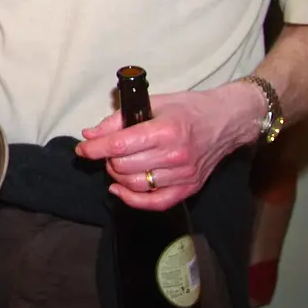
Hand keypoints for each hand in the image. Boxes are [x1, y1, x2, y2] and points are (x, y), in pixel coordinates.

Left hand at [75, 83, 261, 210]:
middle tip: (108, 151)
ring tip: (117, 164)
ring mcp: (184, 175)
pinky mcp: (190, 188)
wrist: (226, 121)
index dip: (94, 149)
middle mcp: (175, 155)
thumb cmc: (188, 109)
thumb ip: (118, 120)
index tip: (82, 149)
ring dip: (117, 176)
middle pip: (124, 166)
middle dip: (107, 160)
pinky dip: (133, 200)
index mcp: (164, 130)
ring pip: (135, 184)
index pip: (118, 145)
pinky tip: (120, 190)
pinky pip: (156, 203)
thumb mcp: (152, 104)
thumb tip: (90, 134)